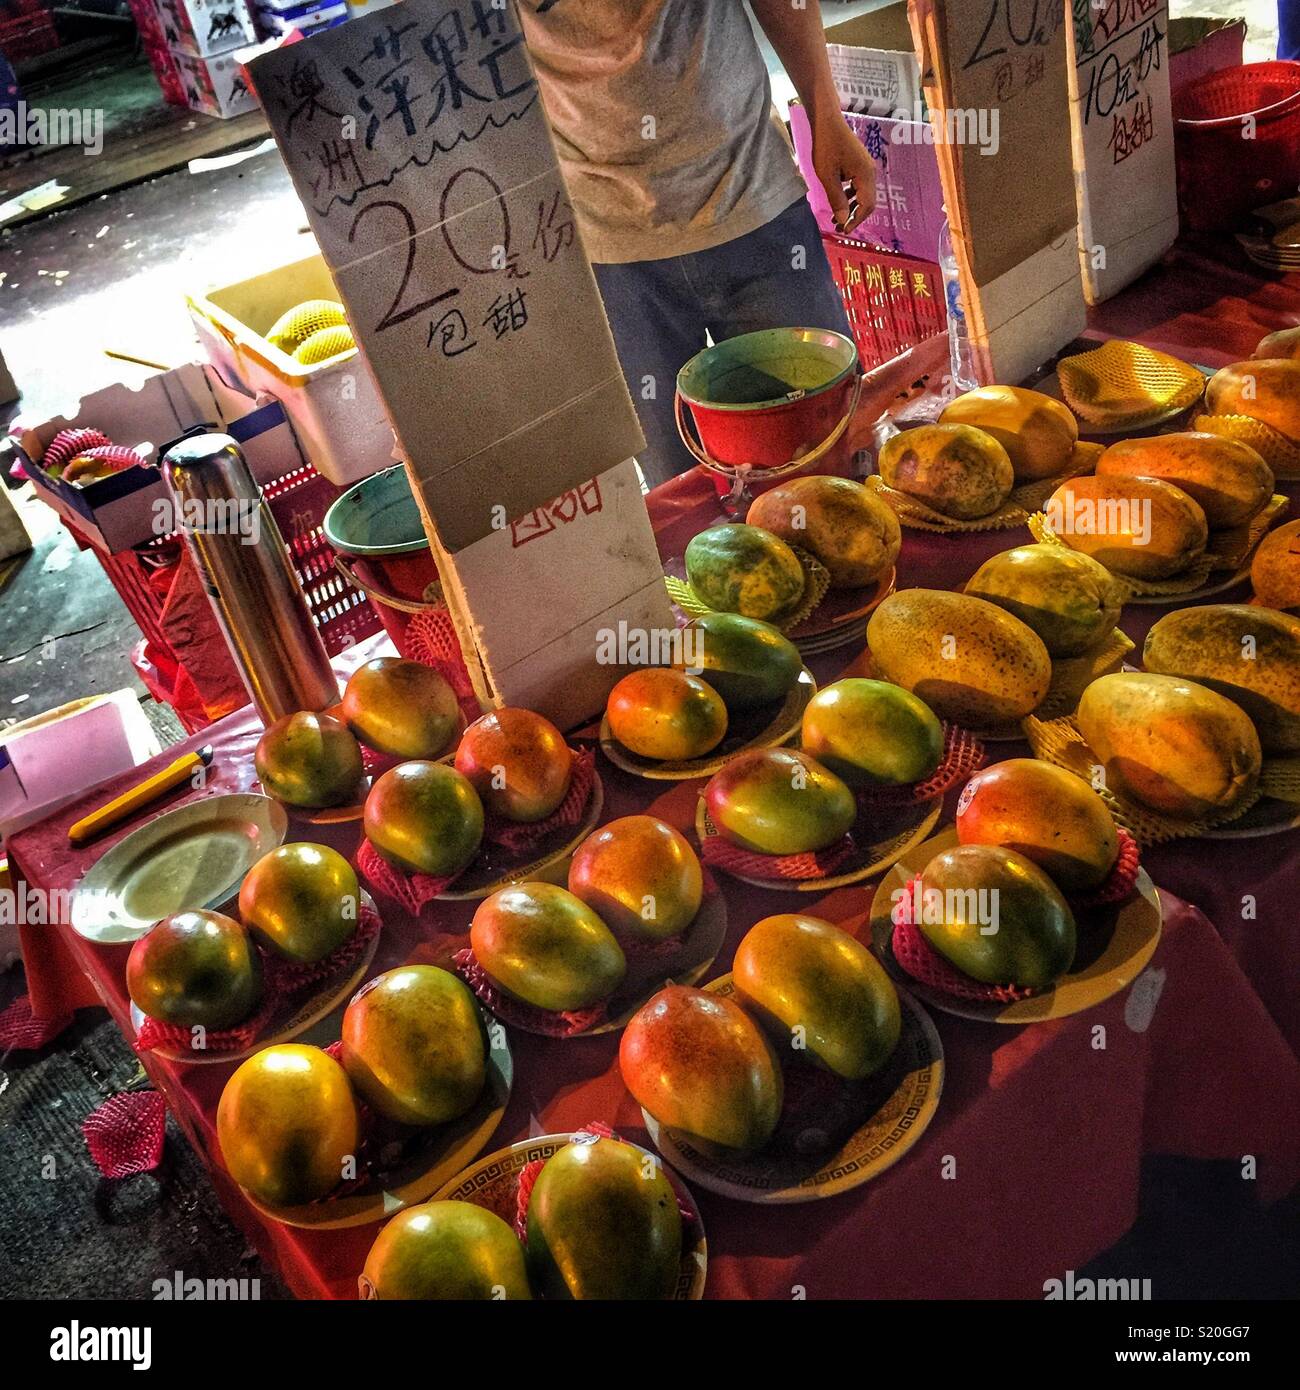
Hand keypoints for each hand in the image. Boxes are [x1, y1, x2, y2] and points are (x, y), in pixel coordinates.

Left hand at [811, 115, 875, 234]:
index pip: (867, 205)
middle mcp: (870, 172)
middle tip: (839, 227)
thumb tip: (843, 219)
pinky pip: (858, 186)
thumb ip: (837, 199)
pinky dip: (850, 196)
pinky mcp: (859, 164)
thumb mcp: (827, 176)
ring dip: (851, 207)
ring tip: (835, 218)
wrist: (827, 120)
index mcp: (866, 175)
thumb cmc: (826, 145)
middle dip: (854, 216)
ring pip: (863, 195)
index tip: (843, 230)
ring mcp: (865, 167)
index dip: (856, 220)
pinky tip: (838, 201)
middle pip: (868, 202)